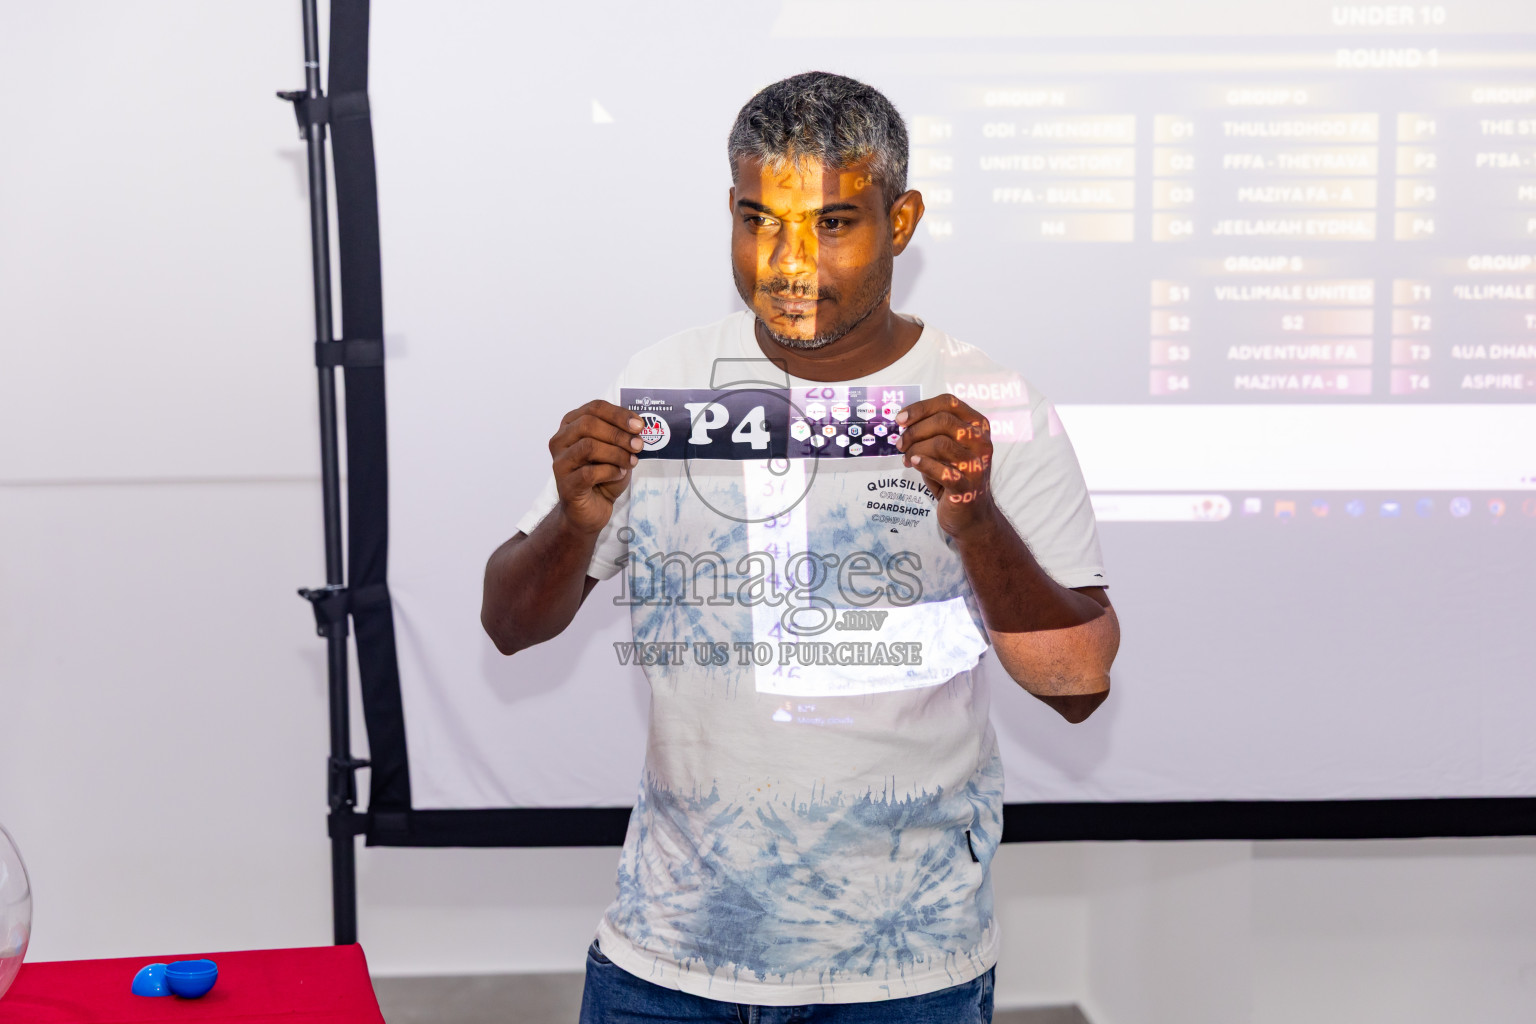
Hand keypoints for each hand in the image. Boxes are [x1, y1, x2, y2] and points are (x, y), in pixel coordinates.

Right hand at [548, 400, 642, 534]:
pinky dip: (610, 472)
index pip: (594, 408)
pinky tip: (619, 474)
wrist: (591, 509)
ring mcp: (560, 462)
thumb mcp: (616, 451)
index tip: (639, 425)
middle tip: (638, 445)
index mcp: (571, 425)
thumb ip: (623, 436)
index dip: (619, 414)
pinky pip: (589, 473)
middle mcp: (560, 440)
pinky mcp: (565, 485)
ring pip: (588, 446)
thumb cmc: (603, 477)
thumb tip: (638, 427)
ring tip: (631, 462)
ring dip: (616, 453)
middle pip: (589, 423)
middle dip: (618, 434)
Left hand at [894, 394, 994, 536]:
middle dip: (915, 430)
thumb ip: (931, 431)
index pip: (949, 403)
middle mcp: (981, 442)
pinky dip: (924, 465)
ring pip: (941, 444)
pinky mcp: (967, 488)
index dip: (921, 407)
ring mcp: (977, 465)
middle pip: (944, 421)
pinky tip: (913, 464)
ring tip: (907, 458)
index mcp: (977, 426)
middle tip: (900, 443)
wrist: (971, 515)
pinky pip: (943, 471)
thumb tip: (903, 421)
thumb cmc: (954, 475)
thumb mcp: (946, 448)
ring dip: (916, 449)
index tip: (900, 419)